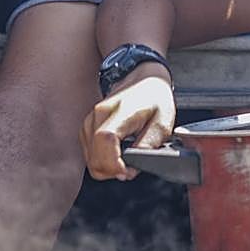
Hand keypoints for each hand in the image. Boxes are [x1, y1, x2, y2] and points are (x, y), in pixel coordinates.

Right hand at [79, 62, 176, 179]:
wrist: (143, 78)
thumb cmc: (154, 97)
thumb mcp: (163, 122)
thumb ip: (148, 145)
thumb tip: (133, 168)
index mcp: (120, 110)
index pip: (105, 140)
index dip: (113, 163)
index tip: (128, 172)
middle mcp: (99, 114)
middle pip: (94, 157)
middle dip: (113, 171)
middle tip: (131, 169)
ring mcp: (89, 120)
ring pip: (90, 160)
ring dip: (107, 167)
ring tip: (126, 159)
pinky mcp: (87, 127)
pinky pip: (89, 154)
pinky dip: (102, 160)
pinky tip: (117, 154)